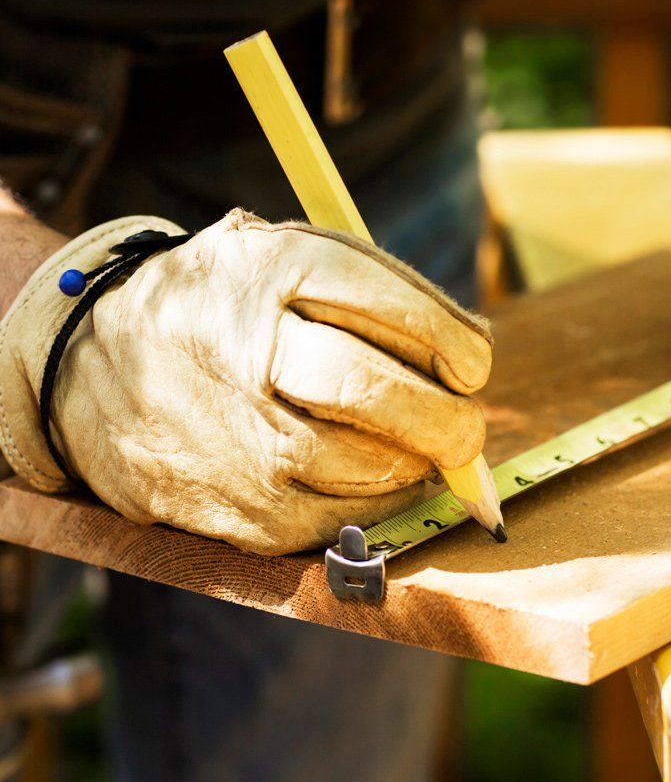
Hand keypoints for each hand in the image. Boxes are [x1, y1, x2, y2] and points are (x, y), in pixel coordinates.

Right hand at [23, 210, 491, 553]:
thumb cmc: (216, 309)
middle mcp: (248, 350)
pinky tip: (376, 483)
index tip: (473, 363)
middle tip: (466, 430)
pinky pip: (340, 522)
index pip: (391, 303)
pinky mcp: (234, 507)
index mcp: (266, 272)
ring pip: (370, 466)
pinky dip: (378, 507)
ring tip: (415, 452)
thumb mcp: (273, 260)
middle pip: (381, 392)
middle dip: (451, 421)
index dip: (453, 340)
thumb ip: (366, 289)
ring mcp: (237, 435)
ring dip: (416, 466)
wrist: (85, 365)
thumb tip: (470, 355)